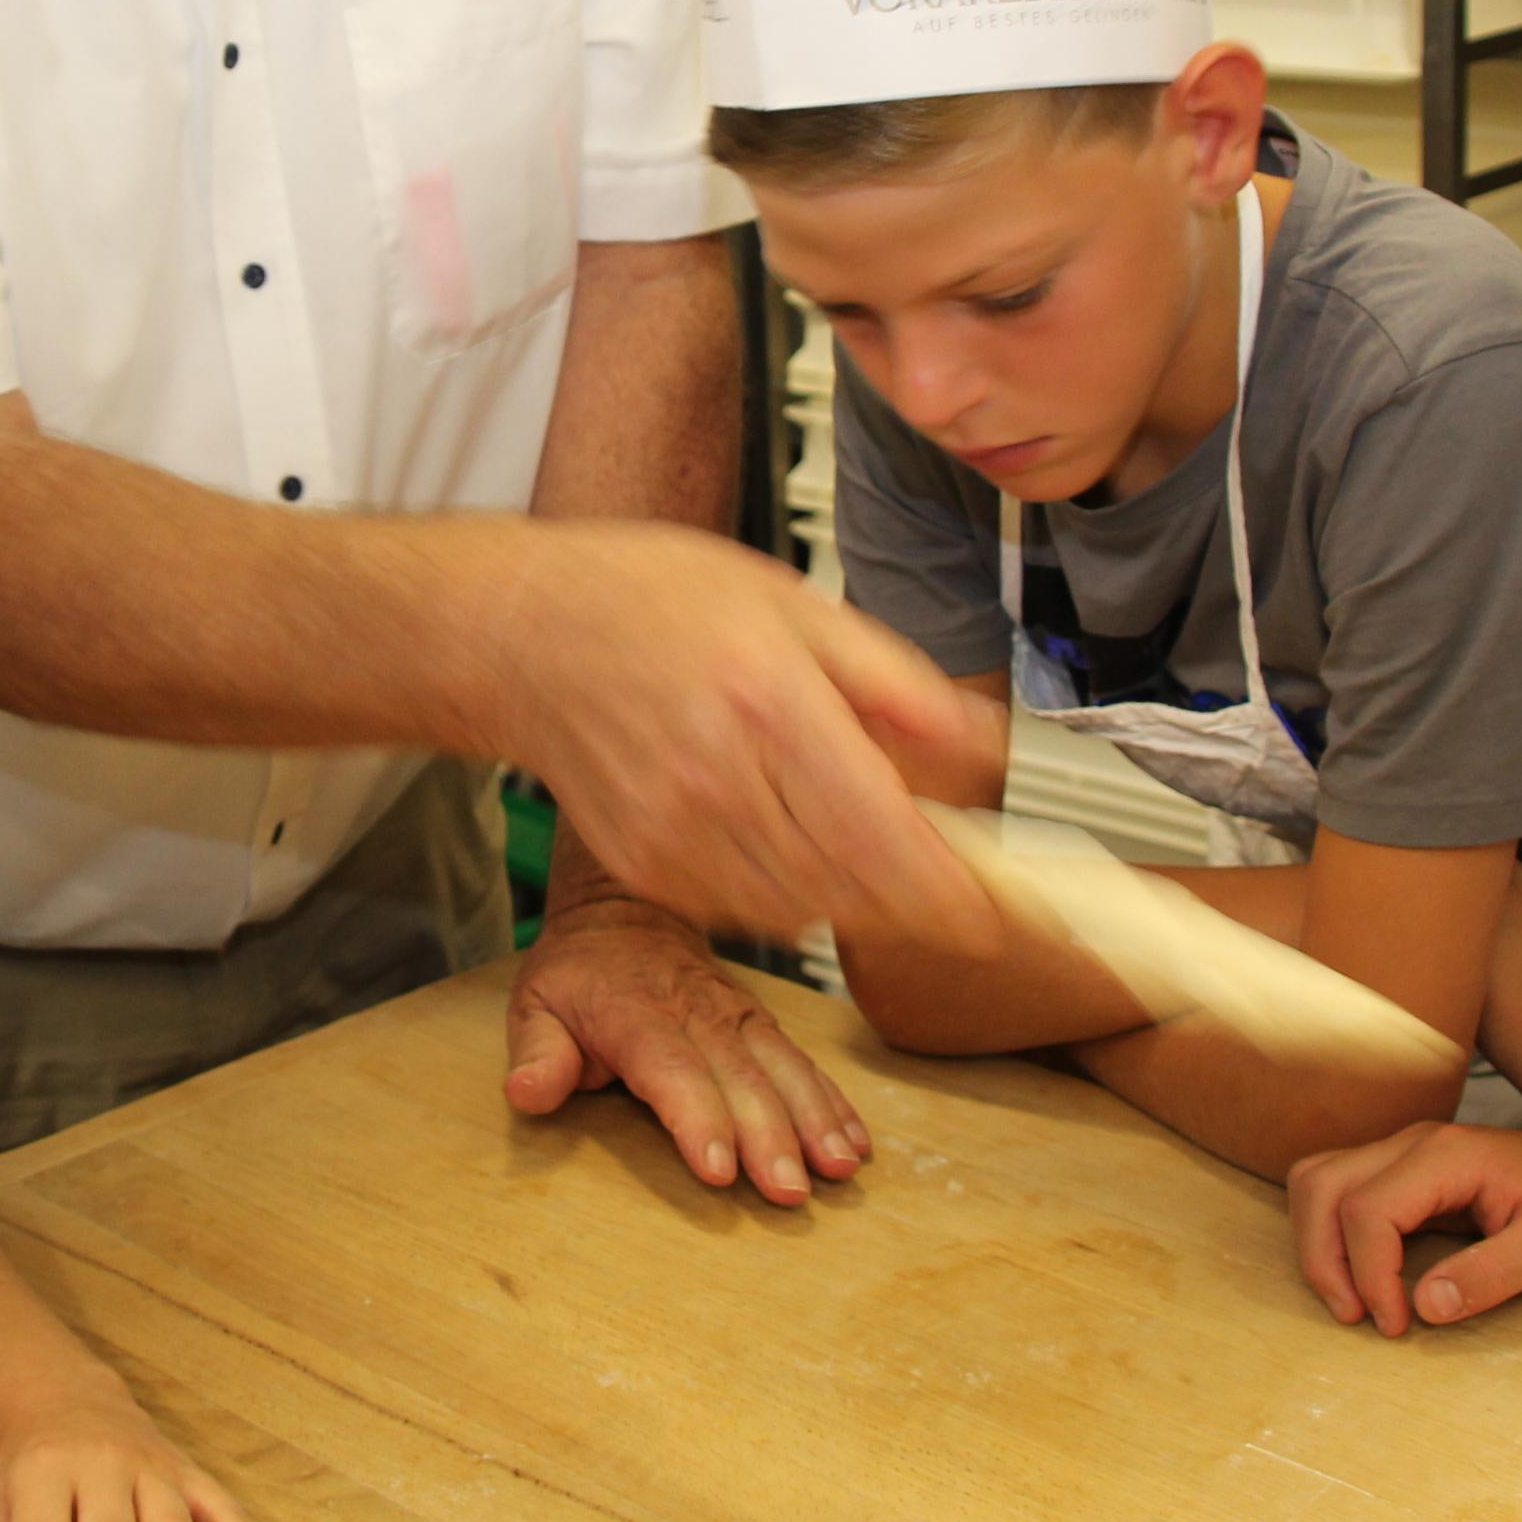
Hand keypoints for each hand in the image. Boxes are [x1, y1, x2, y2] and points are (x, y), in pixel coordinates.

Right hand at [463, 521, 1001, 952]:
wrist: (524, 634)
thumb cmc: (655, 602)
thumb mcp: (795, 605)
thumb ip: (895, 684)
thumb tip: (984, 745)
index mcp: (771, 704)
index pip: (883, 836)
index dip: (950, 896)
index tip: (997, 919)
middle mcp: (721, 781)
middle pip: (855, 890)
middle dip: (916, 898)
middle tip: (951, 877)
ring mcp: (676, 836)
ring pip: (806, 911)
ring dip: (855, 894)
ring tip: (853, 831)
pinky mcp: (647, 869)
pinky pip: (749, 910)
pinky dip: (791, 891)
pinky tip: (784, 833)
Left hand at [504, 896, 869, 1203]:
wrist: (627, 913)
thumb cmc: (577, 977)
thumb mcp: (535, 1006)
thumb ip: (536, 1054)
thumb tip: (527, 1093)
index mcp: (636, 1014)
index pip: (670, 1067)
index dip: (695, 1116)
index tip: (717, 1167)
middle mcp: (698, 1013)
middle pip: (739, 1077)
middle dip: (769, 1136)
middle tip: (789, 1192)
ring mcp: (738, 1017)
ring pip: (783, 1069)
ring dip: (814, 1120)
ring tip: (838, 1169)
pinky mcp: (762, 1025)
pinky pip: (803, 1064)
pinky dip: (833, 1103)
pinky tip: (855, 1144)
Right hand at [1285, 1114, 1521, 1334]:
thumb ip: (1492, 1274)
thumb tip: (1426, 1307)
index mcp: (1446, 1158)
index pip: (1369, 1210)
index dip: (1370, 1275)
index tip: (1397, 1326)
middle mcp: (1412, 1144)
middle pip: (1322, 1186)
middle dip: (1324, 1258)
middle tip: (1356, 1316)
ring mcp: (1403, 1153)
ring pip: (1318, 1181)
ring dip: (1318, 1243)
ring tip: (1350, 1299)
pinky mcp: (1402, 1172)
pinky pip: (1339, 1191)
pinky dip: (1331, 1233)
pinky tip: (1360, 1274)